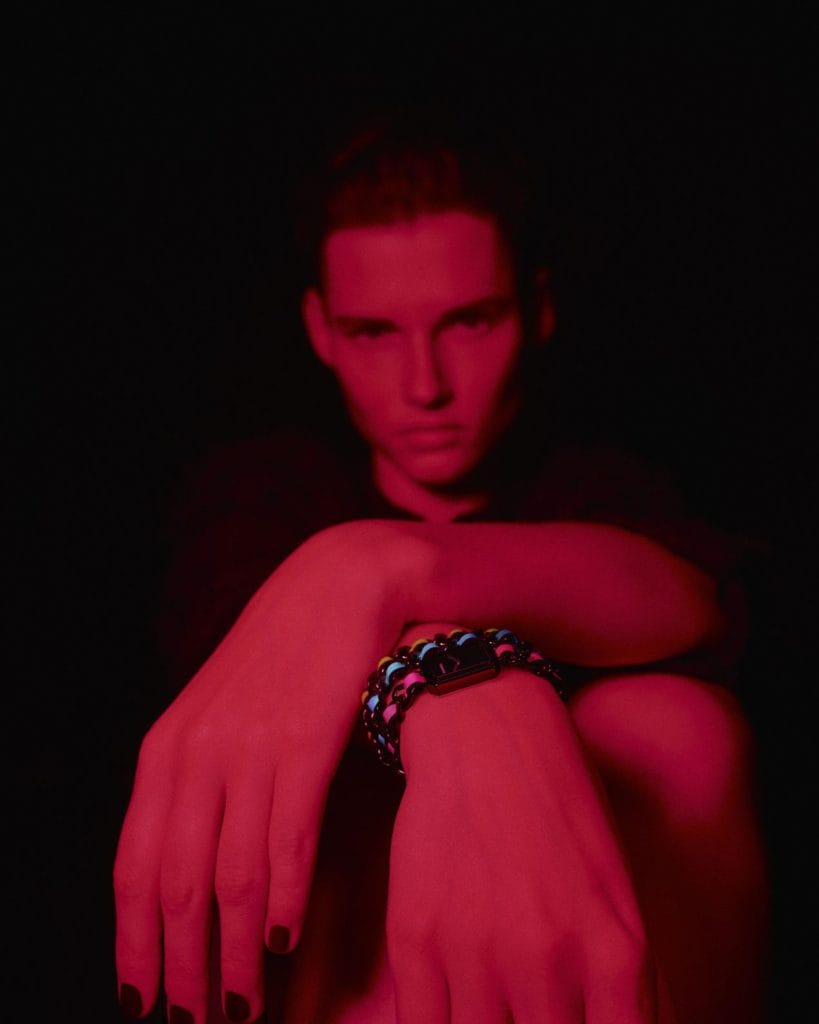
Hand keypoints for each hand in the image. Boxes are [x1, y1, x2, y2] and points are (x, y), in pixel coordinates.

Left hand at [114, 522, 413, 1021]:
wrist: (337, 589)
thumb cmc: (280, 661)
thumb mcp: (218, 715)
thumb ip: (196, 785)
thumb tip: (187, 876)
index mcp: (165, 751)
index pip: (133, 867)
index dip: (133, 942)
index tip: (140, 999)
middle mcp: (197, 753)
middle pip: (175, 885)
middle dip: (180, 967)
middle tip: (194, 1021)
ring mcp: (249, 747)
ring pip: (229, 876)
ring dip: (231, 953)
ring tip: (239, 1004)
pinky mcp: (304, 744)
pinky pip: (286, 843)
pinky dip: (281, 901)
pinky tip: (282, 940)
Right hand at [387, 656, 660, 1023]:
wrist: (483, 728)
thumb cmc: (557, 800)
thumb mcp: (615, 885)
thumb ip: (622, 977)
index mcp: (617, 951)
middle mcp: (550, 961)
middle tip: (524, 1007)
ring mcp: (477, 952)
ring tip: (487, 1002)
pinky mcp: (414, 939)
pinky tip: (446, 1006)